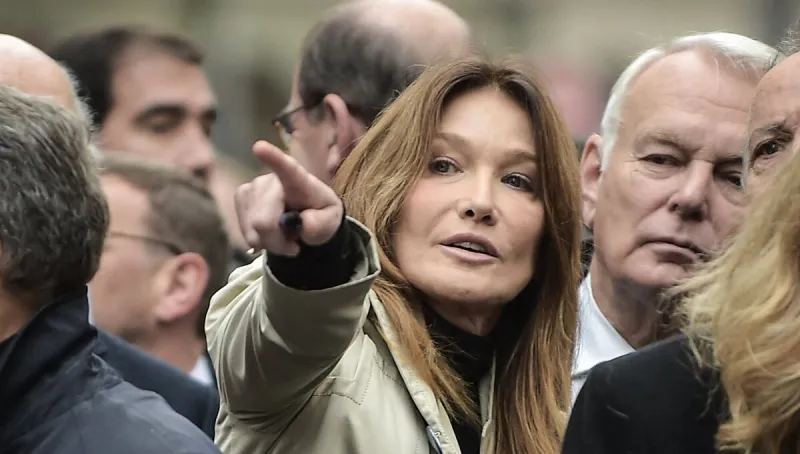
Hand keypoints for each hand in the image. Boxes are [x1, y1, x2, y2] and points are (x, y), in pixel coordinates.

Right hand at [236, 140, 342, 256]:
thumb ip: (320, 224)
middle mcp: (270, 179)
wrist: (307, 218)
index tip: (259, 147)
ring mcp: (252, 187)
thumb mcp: (330, 221)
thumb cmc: (320, 213)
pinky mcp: (240, 198)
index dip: (272, 158)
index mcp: (298, 179)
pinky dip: (259, 240)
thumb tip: (303, 225)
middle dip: (277, 241)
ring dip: (270, 242)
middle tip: (294, 246)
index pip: (286, 168)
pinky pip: (245, 231)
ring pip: (253, 229)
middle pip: (263, 220)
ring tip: (284, 237)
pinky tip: (270, 233)